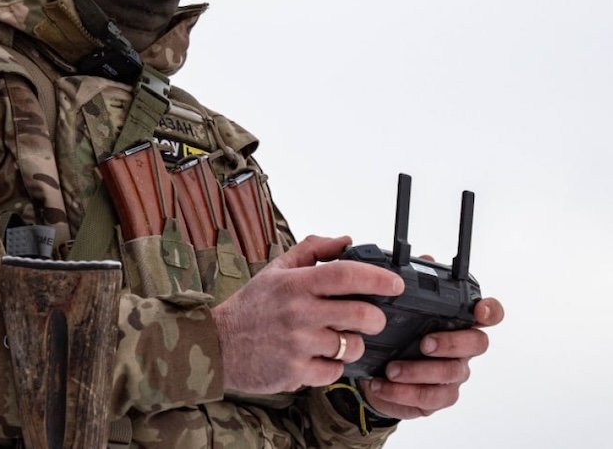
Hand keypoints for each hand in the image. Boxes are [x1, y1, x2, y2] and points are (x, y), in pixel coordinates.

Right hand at [211, 235, 404, 393]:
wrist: (217, 346)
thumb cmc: (251, 306)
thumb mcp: (277, 270)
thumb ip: (312, 250)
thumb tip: (346, 240)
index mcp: (296, 284)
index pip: (346, 274)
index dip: (378, 278)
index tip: (396, 284)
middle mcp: (298, 312)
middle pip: (360, 314)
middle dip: (376, 318)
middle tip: (373, 318)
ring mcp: (298, 344)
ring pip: (352, 346)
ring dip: (355, 344)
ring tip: (341, 339)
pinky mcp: (295, 372)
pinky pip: (335, 371)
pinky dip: (334, 366)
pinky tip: (321, 357)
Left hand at [360, 296, 504, 418]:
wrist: (379, 373)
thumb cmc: (400, 334)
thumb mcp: (401, 307)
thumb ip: (415, 284)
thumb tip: (425, 258)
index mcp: (460, 321)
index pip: (490, 313)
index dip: (491, 311)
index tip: (479, 310)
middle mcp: (464, 348)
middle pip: (477, 344)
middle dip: (451, 343)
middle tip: (423, 343)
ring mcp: (454, 374)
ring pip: (450, 374)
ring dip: (419, 371)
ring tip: (392, 369)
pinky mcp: (439, 397)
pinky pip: (430, 398)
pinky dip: (404, 392)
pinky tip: (383, 385)